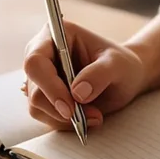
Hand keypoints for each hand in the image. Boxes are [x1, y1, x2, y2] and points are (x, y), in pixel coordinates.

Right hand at [23, 21, 146, 131]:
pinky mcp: (45, 96)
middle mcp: (42, 54)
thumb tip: (77, 93)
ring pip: (37, 107)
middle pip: (34, 89)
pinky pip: (46, 116)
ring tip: (95, 116)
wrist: (125, 78)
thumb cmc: (122, 65)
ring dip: (65, 119)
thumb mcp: (118, 65)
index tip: (70, 108)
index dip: (49, 86)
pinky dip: (66, 122)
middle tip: (92, 115)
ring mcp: (41, 77)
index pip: (36, 62)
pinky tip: (87, 118)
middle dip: (61, 109)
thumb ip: (100, 74)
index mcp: (56, 35)